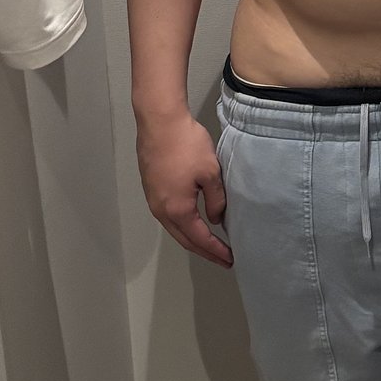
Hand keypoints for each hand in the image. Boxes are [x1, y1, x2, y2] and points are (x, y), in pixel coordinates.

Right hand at [136, 111, 233, 267]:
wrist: (159, 121)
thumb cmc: (186, 145)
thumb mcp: (210, 172)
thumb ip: (216, 200)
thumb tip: (215, 218)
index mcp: (177, 210)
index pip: (199, 239)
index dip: (215, 251)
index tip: (230, 259)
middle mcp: (161, 210)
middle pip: (184, 239)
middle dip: (204, 251)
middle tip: (222, 258)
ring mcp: (153, 199)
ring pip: (174, 228)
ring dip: (192, 238)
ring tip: (209, 244)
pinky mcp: (151, 187)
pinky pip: (168, 215)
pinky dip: (182, 225)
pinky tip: (192, 221)